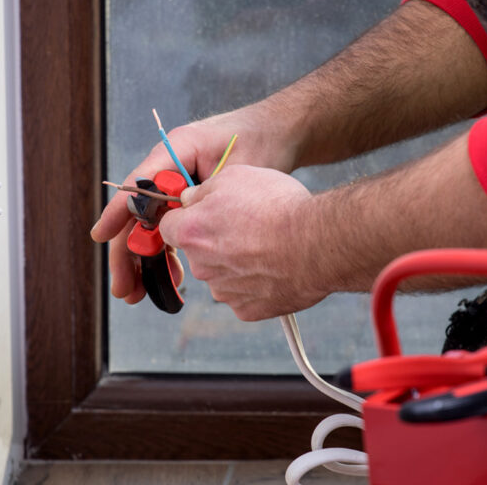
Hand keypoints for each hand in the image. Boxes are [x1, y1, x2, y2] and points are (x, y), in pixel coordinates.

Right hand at [90, 105, 301, 303]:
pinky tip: (170, 277)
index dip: (118, 212)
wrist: (279, 134)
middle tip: (124, 288)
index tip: (100, 236)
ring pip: (152, 226)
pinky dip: (168, 253)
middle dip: (128, 253)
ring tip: (139, 293)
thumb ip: (207, 193)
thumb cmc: (260, 142)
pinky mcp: (188, 201)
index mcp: (175, 150)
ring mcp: (177, 185)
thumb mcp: (237, 168)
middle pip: (138, 212)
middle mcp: (169, 167)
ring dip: (146, 259)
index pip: (138, 184)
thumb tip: (176, 224)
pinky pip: (170, 229)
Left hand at [159, 165, 327, 320]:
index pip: (169, 226)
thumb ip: (203, 191)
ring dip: (236, 262)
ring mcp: (223, 292)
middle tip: (248, 226)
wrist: (318, 244)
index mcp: (190, 232)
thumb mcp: (235, 176)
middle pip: (198, 251)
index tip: (206, 213)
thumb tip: (190, 200)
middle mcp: (201, 266)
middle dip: (215, 240)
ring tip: (269, 246)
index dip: (188, 217)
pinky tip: (276, 267)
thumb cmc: (278, 207)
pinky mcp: (246, 310)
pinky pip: (244, 294)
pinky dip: (256, 283)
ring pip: (221, 274)